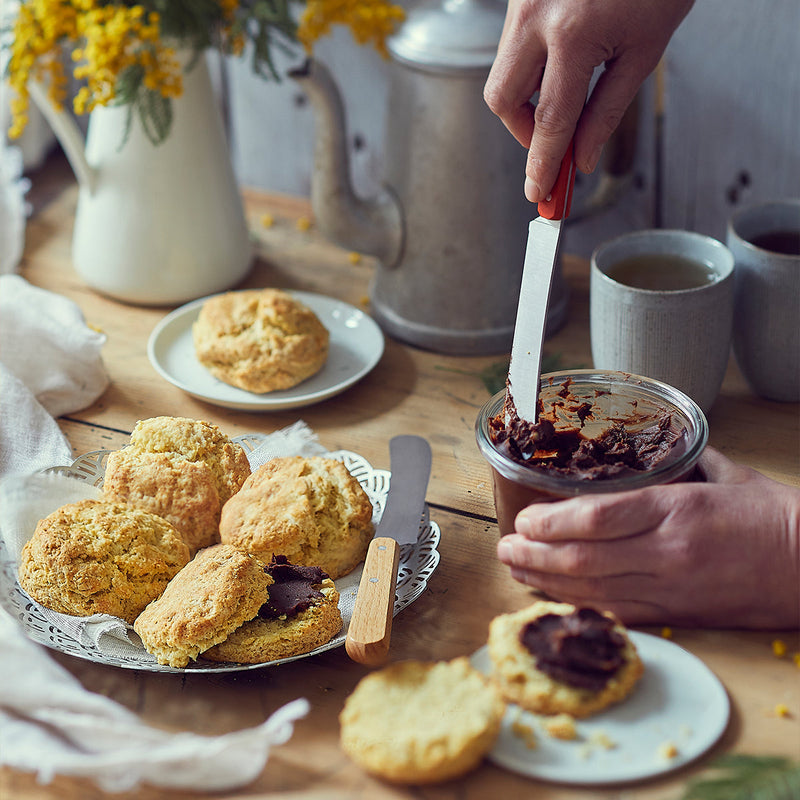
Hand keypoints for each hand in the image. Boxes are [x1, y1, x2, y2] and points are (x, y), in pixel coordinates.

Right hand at [484, 0, 693, 201]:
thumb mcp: (645, 49)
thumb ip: (608, 110)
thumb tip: (582, 156)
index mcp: (573, 33)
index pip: (549, 121)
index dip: (543, 165)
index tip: (540, 193)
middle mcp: (536, 16)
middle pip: (503, 100)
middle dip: (524, 132)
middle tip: (553, 143)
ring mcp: (523, 1)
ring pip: (503, 74)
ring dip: (527, 101)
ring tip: (564, 101)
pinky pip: (513, 48)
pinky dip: (531, 70)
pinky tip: (561, 67)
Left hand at [496, 447, 799, 628]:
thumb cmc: (776, 517)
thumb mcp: (729, 476)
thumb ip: (683, 464)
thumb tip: (654, 449)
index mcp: (677, 510)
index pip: (597, 518)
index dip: (551, 522)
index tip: (523, 520)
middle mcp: (667, 552)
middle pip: (583, 559)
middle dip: (534, 555)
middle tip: (503, 549)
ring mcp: (671, 588)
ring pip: (593, 591)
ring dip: (546, 583)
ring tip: (515, 572)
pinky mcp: (678, 615)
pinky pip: (619, 614)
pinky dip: (581, 606)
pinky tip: (555, 598)